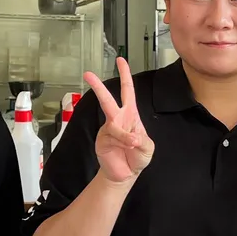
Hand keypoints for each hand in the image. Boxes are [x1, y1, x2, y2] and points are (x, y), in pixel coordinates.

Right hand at [84, 58, 154, 184]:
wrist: (125, 174)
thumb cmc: (137, 157)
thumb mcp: (148, 148)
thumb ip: (142, 140)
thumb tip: (132, 137)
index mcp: (130, 115)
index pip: (127, 91)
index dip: (125, 75)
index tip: (120, 61)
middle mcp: (118, 119)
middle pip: (107, 99)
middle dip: (98, 86)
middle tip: (88, 74)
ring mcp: (109, 129)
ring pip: (113, 123)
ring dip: (124, 135)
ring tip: (132, 144)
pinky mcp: (102, 139)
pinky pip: (112, 136)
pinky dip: (122, 142)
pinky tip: (128, 148)